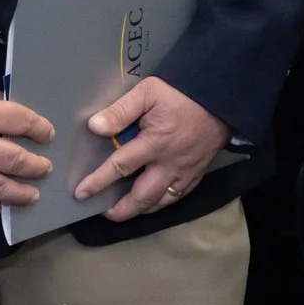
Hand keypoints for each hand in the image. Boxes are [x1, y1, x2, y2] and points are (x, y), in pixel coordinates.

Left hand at [74, 76, 231, 220]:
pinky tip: (153, 201)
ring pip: (160, 202)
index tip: (81, 194)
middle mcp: (169, 164)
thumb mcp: (148, 93)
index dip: (98, 182)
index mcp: (154, 144)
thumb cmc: (182, 93)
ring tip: (125, 210)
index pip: (120, 167)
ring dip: (140, 209)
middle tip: (104, 212)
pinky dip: (162, 203)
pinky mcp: (198, 173)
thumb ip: (121, 110)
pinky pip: (178, 196)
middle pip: (141, 197)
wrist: (222, 96)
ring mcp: (185, 171)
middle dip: (120, 210)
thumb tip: (95, 127)